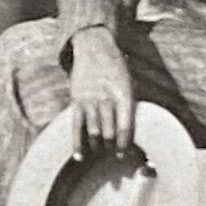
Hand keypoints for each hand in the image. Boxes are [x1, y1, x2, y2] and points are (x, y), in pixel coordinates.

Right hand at [68, 27, 134, 156]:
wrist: (95, 48)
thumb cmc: (116, 69)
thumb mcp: (129, 84)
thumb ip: (129, 106)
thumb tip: (129, 133)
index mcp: (123, 96)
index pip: (125, 127)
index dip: (124, 145)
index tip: (123, 155)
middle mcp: (106, 99)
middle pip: (109, 133)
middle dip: (111, 148)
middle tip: (112, 157)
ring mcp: (90, 101)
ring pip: (94, 132)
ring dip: (97, 146)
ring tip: (100, 153)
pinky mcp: (76, 102)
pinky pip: (76, 127)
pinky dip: (77, 144)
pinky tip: (79, 156)